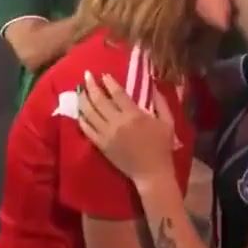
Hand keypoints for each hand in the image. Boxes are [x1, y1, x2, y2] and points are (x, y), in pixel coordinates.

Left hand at [78, 71, 175, 185]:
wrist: (152, 173)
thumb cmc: (162, 146)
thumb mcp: (168, 122)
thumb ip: (161, 102)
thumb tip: (153, 85)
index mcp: (134, 115)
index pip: (117, 93)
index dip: (109, 82)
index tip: (104, 74)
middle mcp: (117, 123)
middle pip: (99, 100)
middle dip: (91, 86)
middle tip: (86, 75)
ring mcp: (107, 135)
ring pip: (89, 113)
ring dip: (83, 99)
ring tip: (80, 90)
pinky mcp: (101, 145)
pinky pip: (87, 129)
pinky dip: (81, 119)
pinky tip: (79, 111)